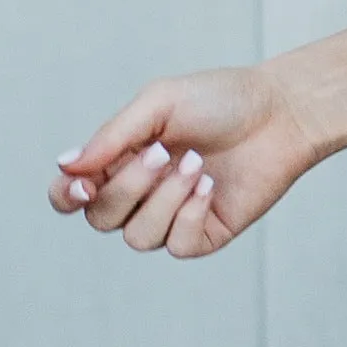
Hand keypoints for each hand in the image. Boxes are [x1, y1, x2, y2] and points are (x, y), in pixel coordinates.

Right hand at [48, 65, 317, 257]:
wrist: (280, 113)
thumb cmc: (218, 101)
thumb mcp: (158, 104)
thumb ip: (112, 136)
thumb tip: (66, 166)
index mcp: (118, 161)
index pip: (71, 195)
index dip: (66, 197)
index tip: (83, 184)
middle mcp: (139, 194)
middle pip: (101, 218)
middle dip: (128, 188)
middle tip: (163, 152)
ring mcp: (172, 217)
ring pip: (139, 237)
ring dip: (165, 199)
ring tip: (196, 164)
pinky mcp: (205, 235)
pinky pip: (178, 246)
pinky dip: (189, 214)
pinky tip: (209, 186)